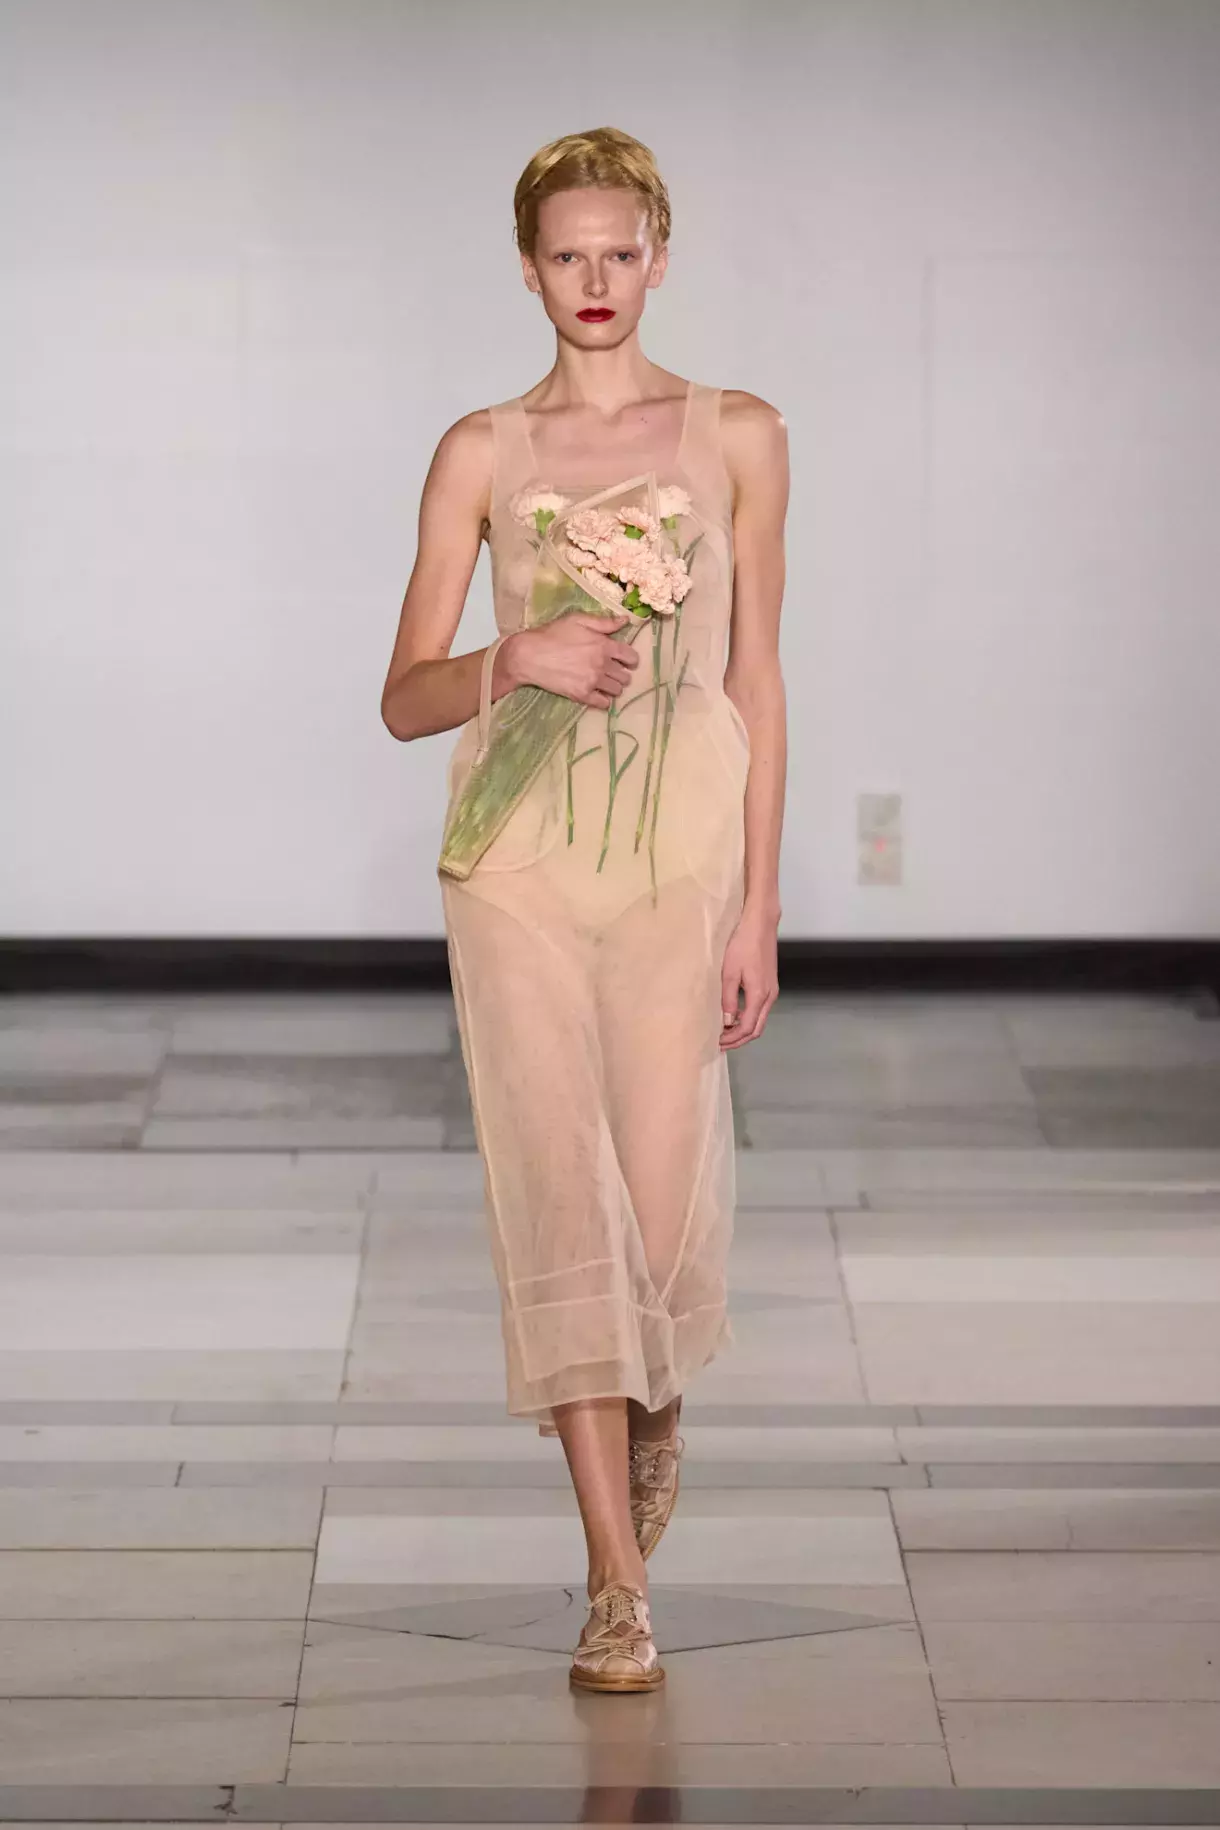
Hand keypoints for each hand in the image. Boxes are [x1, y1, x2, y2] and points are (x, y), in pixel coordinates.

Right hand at [507, 611, 640, 709]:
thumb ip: (603, 622)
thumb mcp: (577, 620)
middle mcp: (602, 664)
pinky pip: (604, 704)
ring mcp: (593, 681)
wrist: (529, 655)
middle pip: (625, 676)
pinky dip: (603, 700)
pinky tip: (597, 694)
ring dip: (613, 687)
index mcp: (604, 645)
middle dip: (621, 673)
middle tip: (612, 672)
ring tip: (604, 683)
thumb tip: (625, 621)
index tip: (626, 661)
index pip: (631, 657)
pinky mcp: (582, 695)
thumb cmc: (552, 634)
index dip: (631, 659)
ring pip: (617, 690)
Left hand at [720, 904, 778, 1047]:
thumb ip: (728, 999)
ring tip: (724, 1032)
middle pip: (757, 1029)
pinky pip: (760, 1009)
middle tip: (720, 1043)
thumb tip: (726, 1022)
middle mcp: (770, 996)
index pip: (747, 1027)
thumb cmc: (742, 945)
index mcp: (759, 995)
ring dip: (743, 1030)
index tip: (717, 1042)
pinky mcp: (770, 984)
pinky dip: (748, 1018)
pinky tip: (733, 1015)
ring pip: (759, 1020)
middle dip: (739, 1039)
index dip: (733, 1039)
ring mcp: (772, 990)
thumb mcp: (729, 973)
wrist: (759, 924)